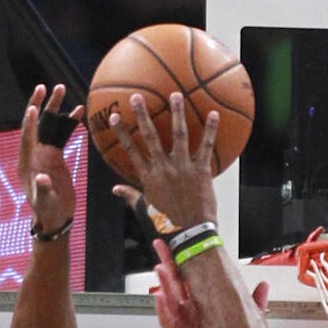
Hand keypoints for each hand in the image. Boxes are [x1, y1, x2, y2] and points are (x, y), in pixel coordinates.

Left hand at [19, 84, 83, 233]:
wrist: (55, 216)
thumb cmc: (47, 210)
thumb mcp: (45, 201)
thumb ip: (43, 189)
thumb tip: (43, 178)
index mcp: (26, 162)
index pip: (27, 138)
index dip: (30, 123)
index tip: (34, 108)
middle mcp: (33, 153)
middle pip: (36, 124)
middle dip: (40, 105)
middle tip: (44, 87)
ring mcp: (44, 153)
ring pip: (49, 125)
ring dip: (55, 108)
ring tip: (62, 89)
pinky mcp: (55, 156)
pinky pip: (61, 135)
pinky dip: (68, 123)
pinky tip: (77, 111)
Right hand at [109, 92, 218, 228]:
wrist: (190, 232)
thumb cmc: (167, 222)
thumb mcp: (145, 208)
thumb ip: (130, 195)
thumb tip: (115, 189)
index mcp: (148, 176)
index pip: (131, 149)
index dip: (123, 132)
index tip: (115, 116)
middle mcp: (163, 167)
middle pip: (151, 136)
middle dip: (143, 115)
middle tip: (137, 97)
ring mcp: (183, 167)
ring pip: (178, 135)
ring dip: (177, 113)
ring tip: (175, 95)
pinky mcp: (201, 170)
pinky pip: (206, 146)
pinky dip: (210, 130)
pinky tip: (213, 114)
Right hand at [152, 237, 270, 327]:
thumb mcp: (247, 325)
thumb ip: (254, 304)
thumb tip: (263, 286)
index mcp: (205, 309)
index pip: (193, 281)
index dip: (186, 263)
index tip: (182, 244)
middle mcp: (192, 317)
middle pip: (177, 287)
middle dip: (168, 267)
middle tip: (162, 246)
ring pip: (171, 304)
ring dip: (164, 286)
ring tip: (161, 269)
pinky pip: (170, 327)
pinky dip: (164, 313)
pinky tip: (160, 299)